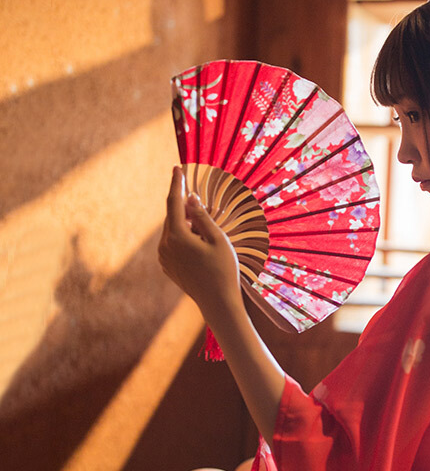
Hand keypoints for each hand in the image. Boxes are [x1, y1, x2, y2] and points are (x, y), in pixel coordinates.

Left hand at [158, 167, 240, 316]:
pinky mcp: (168, 266)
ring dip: (187, 226)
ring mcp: (164, 258)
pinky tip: (201, 249)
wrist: (218, 303)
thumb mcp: (217, 239)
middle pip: (173, 217)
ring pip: (173, 231)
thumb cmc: (223, 270)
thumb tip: (189, 198)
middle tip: (207, 214)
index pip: (174, 202)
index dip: (176, 183)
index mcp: (177, 236)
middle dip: (187, 210)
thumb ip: (201, 216)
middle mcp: (165, 246)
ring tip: (208, 238)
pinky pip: (173, 244)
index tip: (177, 167)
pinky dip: (185, 239)